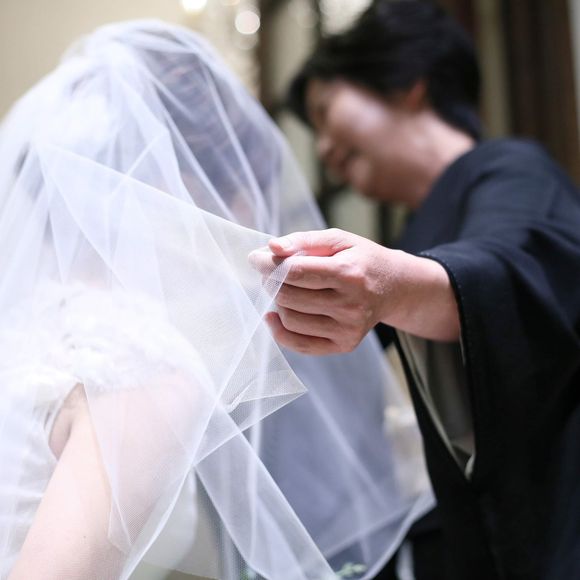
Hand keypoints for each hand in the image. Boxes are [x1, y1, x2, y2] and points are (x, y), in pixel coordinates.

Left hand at [250, 228, 459, 354]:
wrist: (394, 287)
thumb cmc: (361, 259)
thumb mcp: (338, 240)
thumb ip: (303, 240)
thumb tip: (272, 248)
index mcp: (349, 273)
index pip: (295, 272)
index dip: (269, 266)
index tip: (256, 259)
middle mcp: (351, 304)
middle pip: (289, 297)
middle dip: (272, 283)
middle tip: (272, 273)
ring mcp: (348, 328)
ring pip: (290, 320)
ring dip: (278, 303)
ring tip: (284, 290)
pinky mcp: (344, 344)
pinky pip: (300, 345)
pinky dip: (280, 331)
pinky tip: (276, 315)